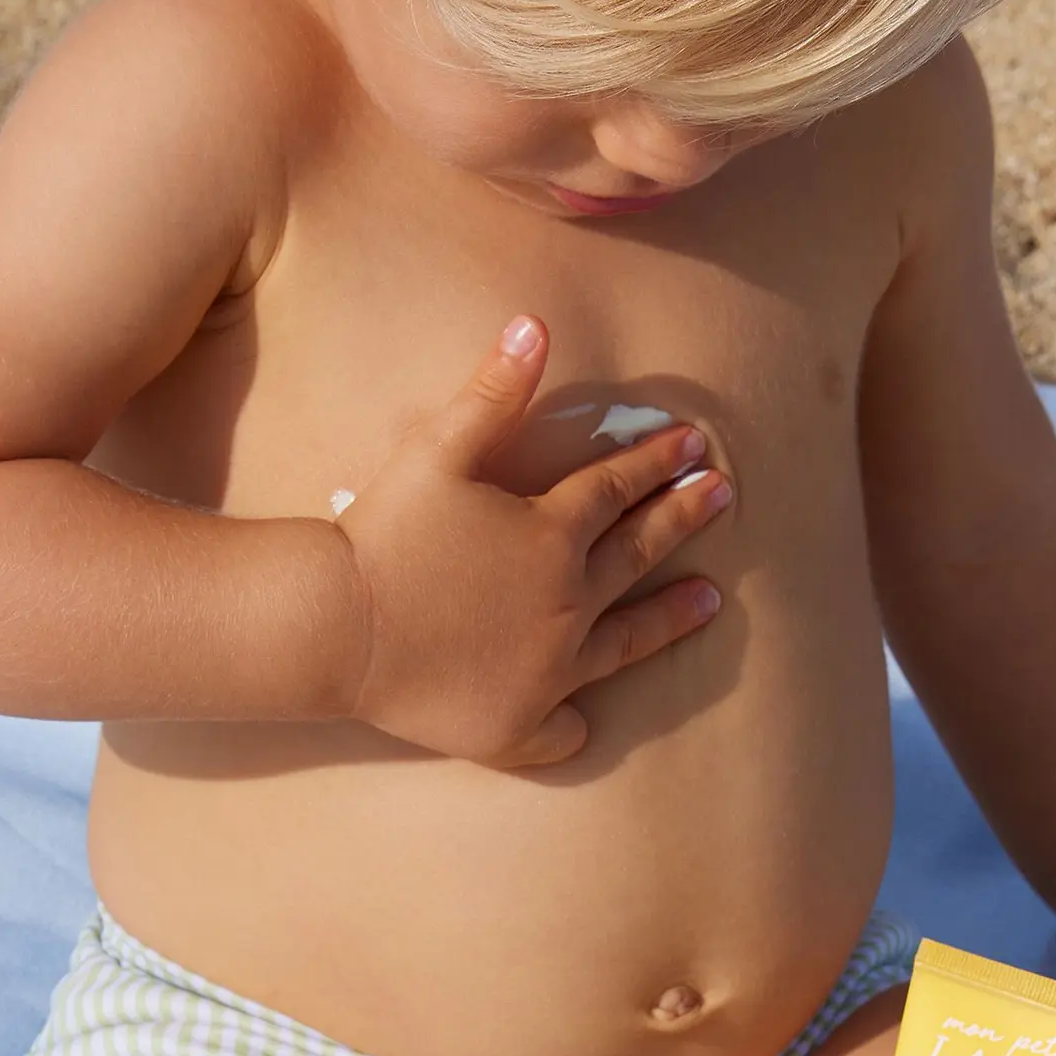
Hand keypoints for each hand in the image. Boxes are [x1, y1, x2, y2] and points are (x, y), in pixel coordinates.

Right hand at [332, 315, 729, 764]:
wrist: (334, 627)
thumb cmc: (382, 532)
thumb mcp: (436, 450)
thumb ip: (491, 392)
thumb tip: (534, 324)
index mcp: (551, 536)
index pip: (618, 488)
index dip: (657, 460)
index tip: (695, 443)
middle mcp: (567, 605)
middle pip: (637, 555)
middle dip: (683, 518)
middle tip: (722, 496)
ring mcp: (550, 671)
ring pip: (626, 642)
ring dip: (671, 617)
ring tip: (711, 601)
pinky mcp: (519, 725)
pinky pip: (561, 730)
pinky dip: (573, 723)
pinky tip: (584, 718)